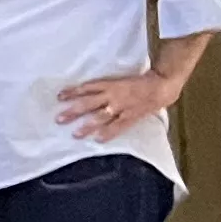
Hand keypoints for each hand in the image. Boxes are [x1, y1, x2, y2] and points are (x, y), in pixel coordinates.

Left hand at [58, 69, 177, 142]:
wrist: (162, 84)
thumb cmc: (141, 82)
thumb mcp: (121, 80)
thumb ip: (107, 88)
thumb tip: (88, 92)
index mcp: (111, 84)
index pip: (87, 87)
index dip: (73, 92)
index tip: (59, 96)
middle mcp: (113, 95)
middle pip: (89, 103)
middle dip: (73, 111)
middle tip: (59, 119)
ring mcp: (122, 107)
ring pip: (100, 117)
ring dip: (87, 126)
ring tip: (75, 134)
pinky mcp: (131, 116)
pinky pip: (118, 126)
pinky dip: (108, 133)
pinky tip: (98, 140)